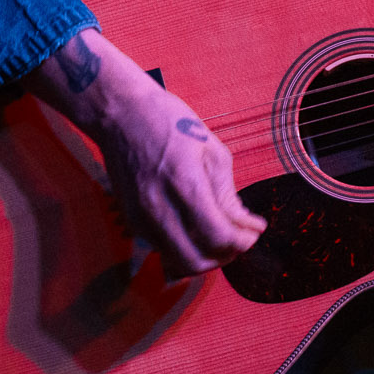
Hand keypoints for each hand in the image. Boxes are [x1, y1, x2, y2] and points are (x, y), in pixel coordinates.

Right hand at [28, 29, 265, 276]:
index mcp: (184, 182)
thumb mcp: (209, 147)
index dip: (243, 241)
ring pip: (176, 261)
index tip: (254, 231)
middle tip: (238, 241)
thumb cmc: (166, 120)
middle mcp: (158, 206)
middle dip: (223, 258)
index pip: (218, 235)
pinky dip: (183, 247)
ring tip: (219, 236)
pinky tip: (196, 228)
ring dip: (203, 257)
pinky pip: (162, 248)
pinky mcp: (131, 219)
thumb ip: (228, 193)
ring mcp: (140, 216)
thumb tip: (246, 224)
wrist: (119, 112)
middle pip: (195, 261)